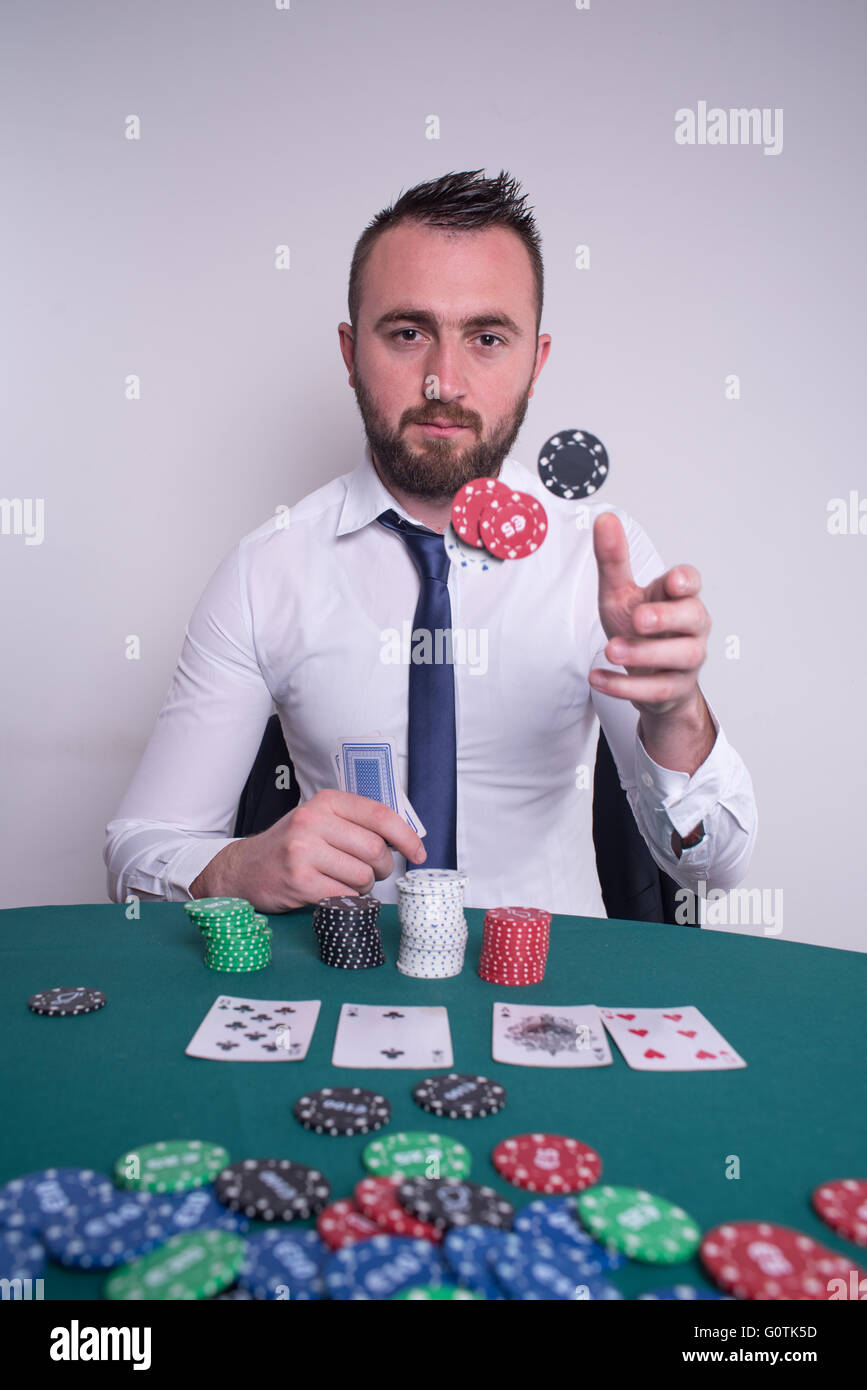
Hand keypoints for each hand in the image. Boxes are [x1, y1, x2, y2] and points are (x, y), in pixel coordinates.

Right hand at [189, 789, 426, 911]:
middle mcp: (313, 822)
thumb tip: (403, 837)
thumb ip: (355, 823)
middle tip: (374, 873)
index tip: (419, 852)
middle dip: (383, 867)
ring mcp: (303, 852)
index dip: (406, 836)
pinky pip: (344, 896)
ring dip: (364, 886)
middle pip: (375, 849)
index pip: (379, 814)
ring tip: (346, 882)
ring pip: (362, 875)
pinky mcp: (299, 881)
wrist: (244, 869)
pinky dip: (347, 900)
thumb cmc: (291, 846)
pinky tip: (333, 893)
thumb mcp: (320, 821)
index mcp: (325, 802)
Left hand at [588, 513, 709, 716]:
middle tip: (638, 619)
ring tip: (612, 650)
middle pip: (694, 618)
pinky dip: (627, 686)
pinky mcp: (674, 688)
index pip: (692, 583)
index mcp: (678, 597)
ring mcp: (687, 659)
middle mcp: (691, 626)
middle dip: (668, 617)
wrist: (647, 676)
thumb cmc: (637, 629)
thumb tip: (605, 519)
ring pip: (682, 656)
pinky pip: (658, 689)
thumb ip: (613, 560)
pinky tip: (598, 678)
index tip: (672, 582)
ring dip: (645, 654)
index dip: (686, 582)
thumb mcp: (620, 593)